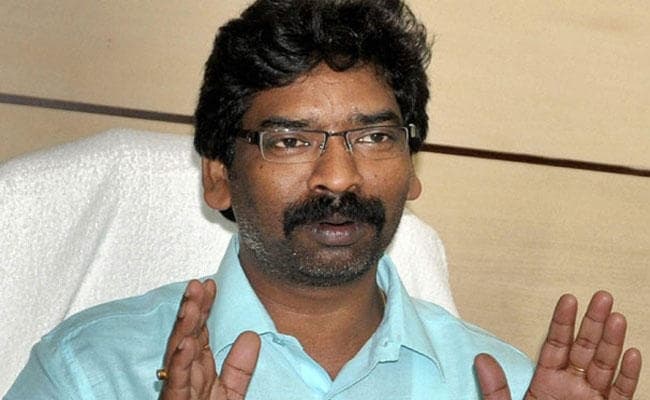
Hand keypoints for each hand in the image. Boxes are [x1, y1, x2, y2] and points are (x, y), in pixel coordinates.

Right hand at [160, 279, 260, 399]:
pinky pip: (176, 383)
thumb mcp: (230, 396)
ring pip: (178, 354)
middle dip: (192, 309)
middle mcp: (186, 377)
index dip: (204, 308)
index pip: (200, 332)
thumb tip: (251, 336)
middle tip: (198, 284)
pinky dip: (179, 363)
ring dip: (184, 327)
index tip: (210, 284)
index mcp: (198, 372)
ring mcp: (178, 391)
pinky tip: (186, 343)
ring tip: (191, 303)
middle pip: (187, 336)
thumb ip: (239, 369)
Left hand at [475, 291, 641, 398]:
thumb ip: (496, 389)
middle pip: (585, 350)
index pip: (556, 346)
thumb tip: (480, 359)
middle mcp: (572, 390)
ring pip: (606, 368)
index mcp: (546, 385)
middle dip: (594, 324)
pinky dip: (627, 376)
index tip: (568, 299)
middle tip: (602, 297)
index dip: (563, 323)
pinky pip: (621, 396)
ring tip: (616, 317)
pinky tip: (632, 354)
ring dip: (612, 343)